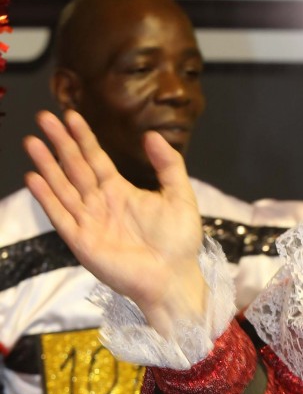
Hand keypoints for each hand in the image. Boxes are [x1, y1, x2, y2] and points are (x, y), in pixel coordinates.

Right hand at [24, 110, 206, 336]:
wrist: (174, 277)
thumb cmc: (179, 242)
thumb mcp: (179, 196)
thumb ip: (168, 165)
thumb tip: (151, 135)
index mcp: (120, 192)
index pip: (95, 159)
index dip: (83, 138)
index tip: (70, 115)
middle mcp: (100, 204)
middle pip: (75, 168)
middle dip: (60, 143)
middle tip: (44, 117)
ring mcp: (89, 222)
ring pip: (63, 188)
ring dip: (47, 166)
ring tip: (32, 142)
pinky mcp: (82, 242)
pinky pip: (61, 217)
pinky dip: (46, 198)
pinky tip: (34, 178)